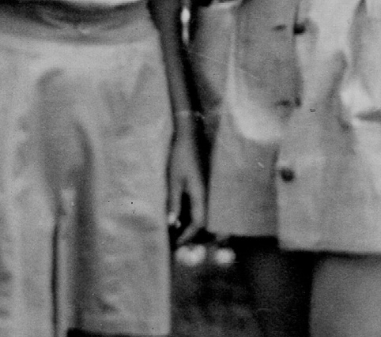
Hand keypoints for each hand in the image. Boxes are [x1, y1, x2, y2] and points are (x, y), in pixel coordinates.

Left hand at [168, 117, 206, 246]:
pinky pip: (201, 204)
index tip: (176, 244)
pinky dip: (193, 212)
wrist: (190, 135)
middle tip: (178, 240)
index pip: (198, 223)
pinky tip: (182, 212)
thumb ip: (174, 202)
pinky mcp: (205, 184)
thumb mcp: (174, 180)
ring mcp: (208, 189)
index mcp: (201, 195)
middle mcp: (208, 194)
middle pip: (204, 221)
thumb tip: (172, 224)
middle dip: (192, 233)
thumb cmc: (180, 157)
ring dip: (192, 223)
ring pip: (203, 213)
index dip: (187, 236)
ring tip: (178, 229)